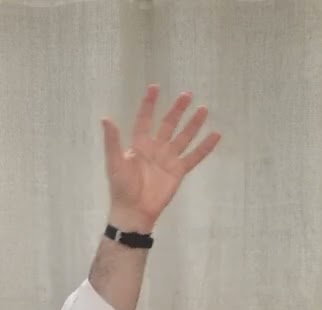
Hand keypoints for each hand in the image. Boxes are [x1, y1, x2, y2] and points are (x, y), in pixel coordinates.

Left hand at [101, 85, 220, 232]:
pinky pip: (194, 156)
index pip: (145, 119)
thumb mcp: (114, 162)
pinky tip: (216, 135)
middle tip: (187, 94)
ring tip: (203, 109)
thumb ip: (112, 141)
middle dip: (177, 109)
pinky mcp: (178, 171)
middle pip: (169, 124)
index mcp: (139, 144)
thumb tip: (106, 118)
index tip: (155, 87)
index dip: (149, 104)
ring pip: (183, 137)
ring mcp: (168, 159)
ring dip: (193, 124)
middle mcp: (156, 148)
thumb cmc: (121, 187)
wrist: (134, 211)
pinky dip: (205, 147)